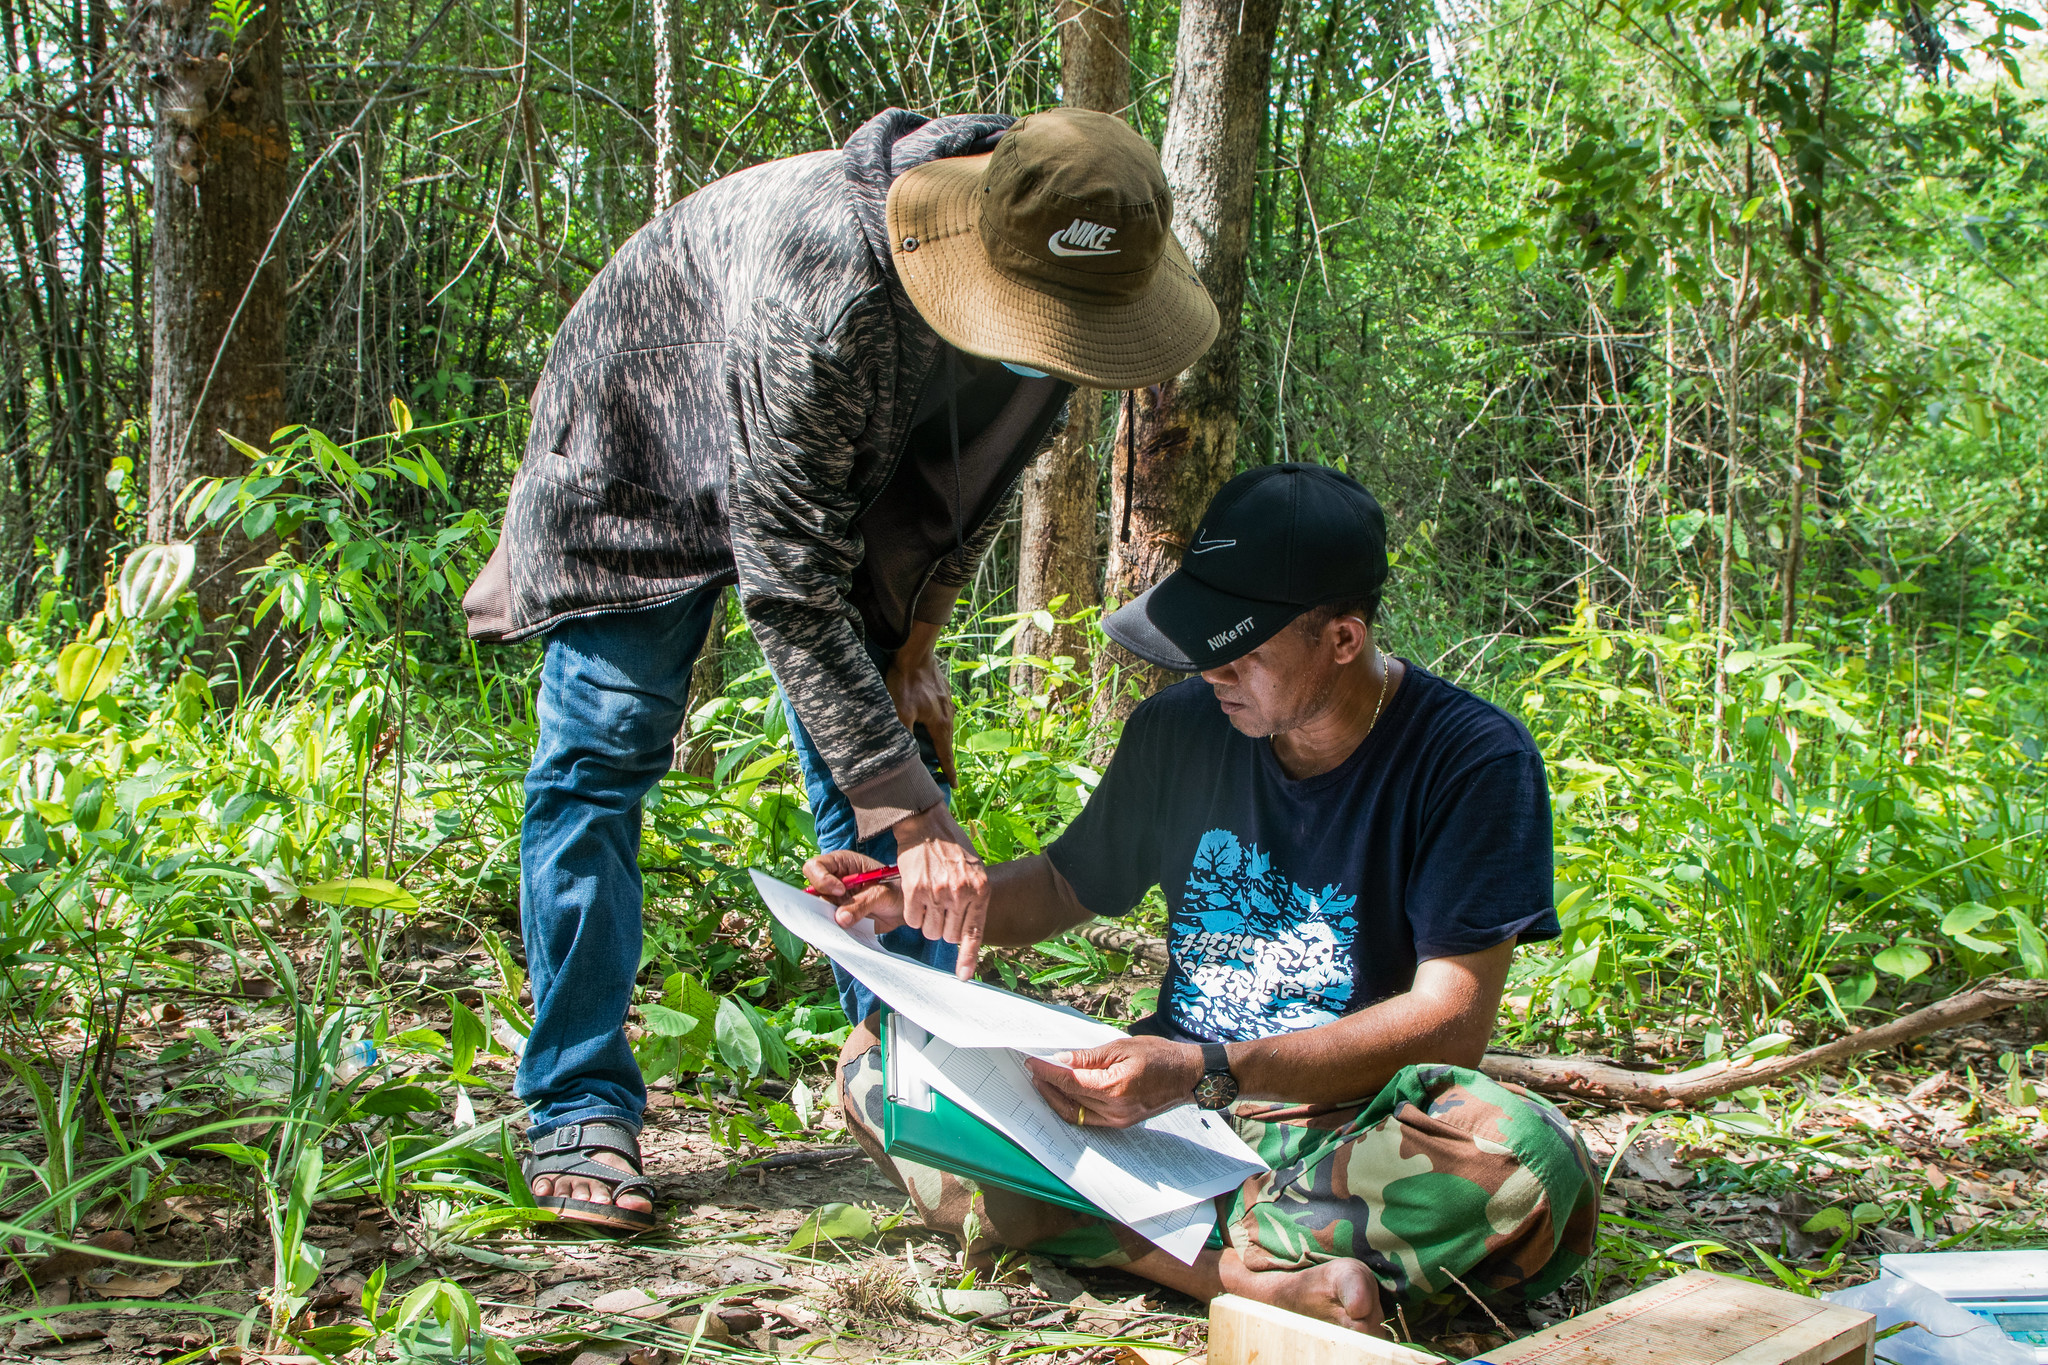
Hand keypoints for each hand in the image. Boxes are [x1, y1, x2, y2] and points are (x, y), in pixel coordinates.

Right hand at [803, 850, 906, 934]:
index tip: (840, 891)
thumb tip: (840, 919)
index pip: (815, 866)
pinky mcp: (837, 917)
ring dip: (827, 919)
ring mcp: (833, 900)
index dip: (822, 879)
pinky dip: (833, 931)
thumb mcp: (881, 895)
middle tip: (839, 914)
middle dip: (821, 904)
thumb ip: (861, 904)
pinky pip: (827, 925)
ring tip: (847, 924)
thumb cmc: (895, 892)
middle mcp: (832, 881)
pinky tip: (848, 932)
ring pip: (817, 910)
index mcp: (841, 864)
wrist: (902, 910)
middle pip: (811, 891)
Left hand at [884, 624, 956, 786]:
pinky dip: (937, 723)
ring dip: (941, 739)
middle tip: (942, 771)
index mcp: (940, 723)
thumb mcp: (900, 712)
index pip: (945, 754)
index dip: (948, 772)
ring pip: (944, 726)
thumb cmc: (907, 682)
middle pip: (947, 741)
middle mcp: (948, 714)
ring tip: (935, 748)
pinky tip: (930, 720)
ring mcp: (947, 701)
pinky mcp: (942, 690)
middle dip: (945, 757)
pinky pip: (941, 713)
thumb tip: (903, 757)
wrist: (916, 652)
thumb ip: (903, 736)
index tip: (954, 786)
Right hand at [893, 804, 987, 978]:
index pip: (974, 932)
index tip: (964, 977)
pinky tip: (916, 896)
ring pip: (930, 930)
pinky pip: (912, 920)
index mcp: (980, 889)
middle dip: (943, 929)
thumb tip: (968, 930)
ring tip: (928, 901)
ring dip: (927, 922)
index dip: (968, 958)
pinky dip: (913, 914)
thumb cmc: (952, 847)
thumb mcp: (975, 870)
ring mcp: (938, 893)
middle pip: (948, 936)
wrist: (927, 824)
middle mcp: (961, 893)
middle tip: (939, 911)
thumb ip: (974, 898)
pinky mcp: (915, 890)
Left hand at [1024, 1037, 1205, 1129]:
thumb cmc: (1158, 1056)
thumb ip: (1089, 1058)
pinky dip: (1072, 1107)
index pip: (1070, 1081)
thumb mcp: (1122, 1047)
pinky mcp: (1120, 1123)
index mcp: (1114, 1086)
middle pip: (1069, 1098)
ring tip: (1044, 1081)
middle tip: (1033, 1069)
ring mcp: (1118, 1119)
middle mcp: (1114, 1108)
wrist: (1186, 1076)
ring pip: (1075, 1112)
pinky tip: (1064, 1093)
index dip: (1048, 1072)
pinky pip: (1088, 1119)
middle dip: (1048, 1084)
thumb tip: (1062, 1059)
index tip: (1033, 1062)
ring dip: (1056, 1098)